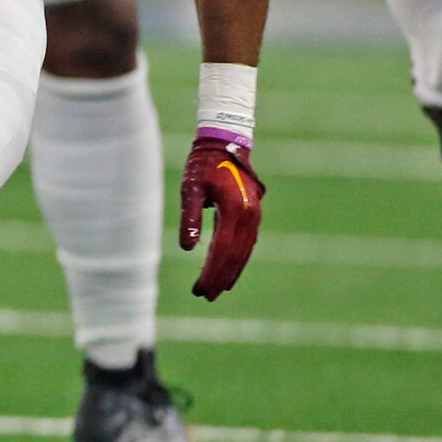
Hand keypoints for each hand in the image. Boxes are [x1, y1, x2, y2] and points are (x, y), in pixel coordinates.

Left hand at [177, 131, 263, 299]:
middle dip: (220, 278)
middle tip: (204, 296)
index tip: (199, 290)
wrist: (225, 144)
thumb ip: (190, 218)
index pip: (223, 251)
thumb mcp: (191, 189)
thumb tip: (187, 248)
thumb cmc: (203, 165)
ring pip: (243, 252)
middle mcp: (250, 217)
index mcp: (236, 211)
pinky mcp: (252, 215)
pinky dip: (238, 260)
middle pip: (235, 256)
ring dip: (230, 272)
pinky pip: (246, 244)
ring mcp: (254, 216)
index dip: (212, 273)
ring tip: (216, 290)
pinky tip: (228, 271)